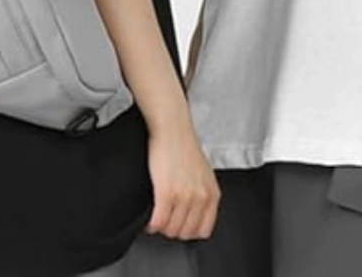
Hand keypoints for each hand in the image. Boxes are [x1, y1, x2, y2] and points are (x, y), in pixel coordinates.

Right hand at [145, 121, 220, 239]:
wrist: (172, 129)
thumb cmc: (184, 147)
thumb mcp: (204, 173)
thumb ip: (203, 194)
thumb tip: (195, 214)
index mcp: (212, 193)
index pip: (204, 230)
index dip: (189, 231)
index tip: (180, 226)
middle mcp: (201, 197)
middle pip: (186, 233)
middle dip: (173, 230)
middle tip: (166, 221)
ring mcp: (184, 196)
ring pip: (171, 230)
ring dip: (161, 228)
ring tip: (157, 218)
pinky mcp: (167, 193)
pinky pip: (158, 221)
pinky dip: (152, 225)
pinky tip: (150, 219)